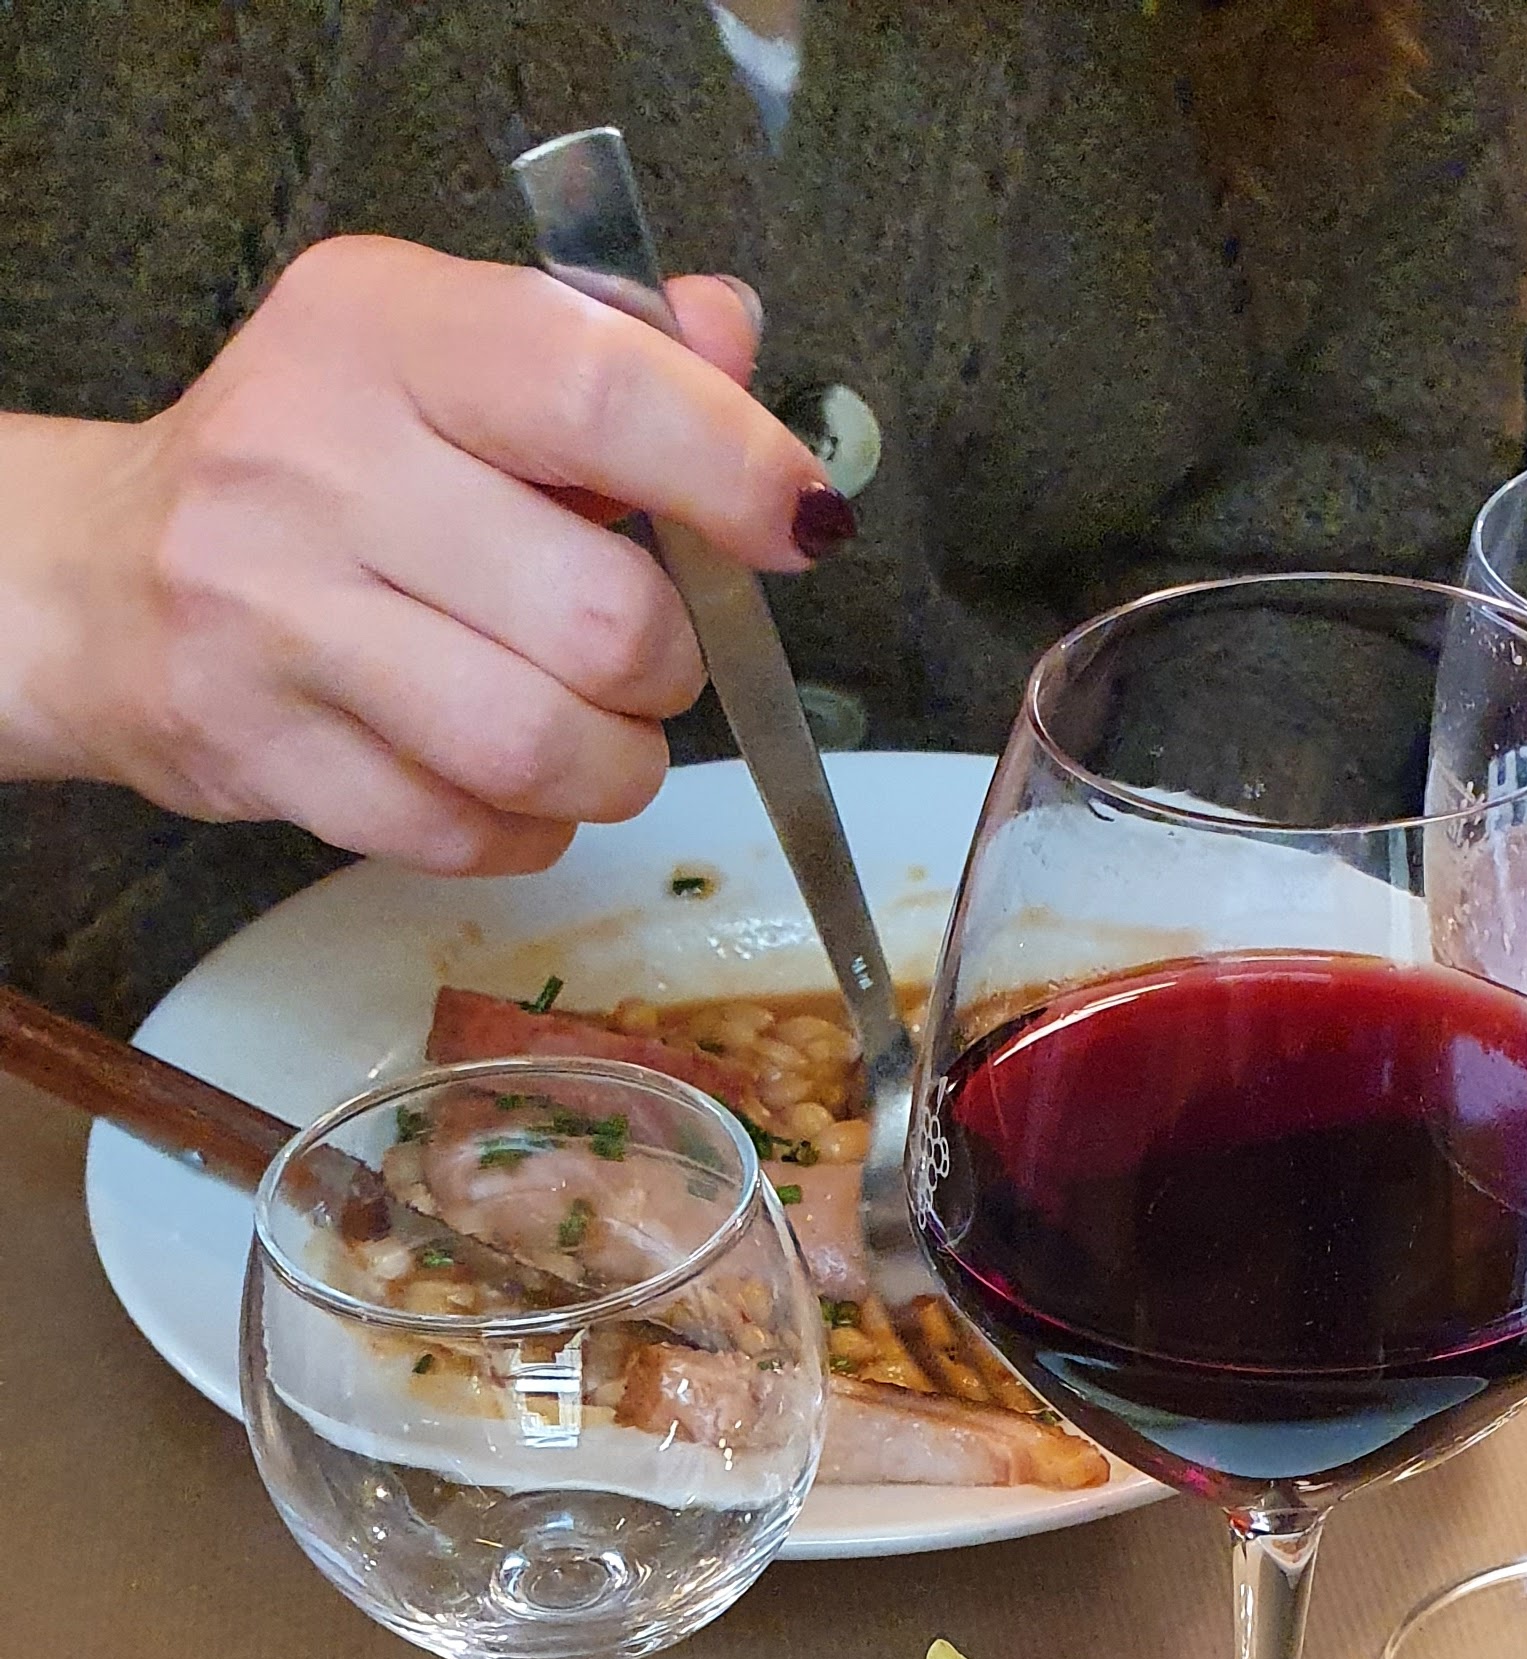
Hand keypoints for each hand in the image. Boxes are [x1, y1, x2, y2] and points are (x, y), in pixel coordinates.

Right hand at [0, 236, 844, 871]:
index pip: (594, 385)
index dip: (730, 469)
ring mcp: (280, 619)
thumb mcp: (443, 352)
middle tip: (652, 657)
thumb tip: (735, 344)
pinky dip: (528, 829)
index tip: (797, 525)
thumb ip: (604, 343)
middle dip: (670, 664)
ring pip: (537, 745)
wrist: (102, 577)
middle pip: (594, 615)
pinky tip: (514, 787)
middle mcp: (319, 462)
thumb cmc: (316, 459)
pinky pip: (464, 832)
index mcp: (385, 330)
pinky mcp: (265, 753)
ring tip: (599, 737)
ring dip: (614, 765)